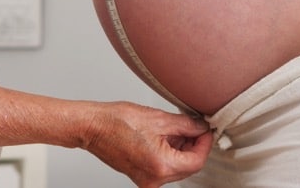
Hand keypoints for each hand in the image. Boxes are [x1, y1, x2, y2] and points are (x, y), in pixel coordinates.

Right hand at [83, 101, 211, 186]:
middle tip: (195, 126)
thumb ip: (187, 125)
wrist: (93, 127)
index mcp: (161, 166)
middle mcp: (154, 179)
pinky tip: (164, 136)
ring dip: (181, 149)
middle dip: (194, 146)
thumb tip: (202, 127)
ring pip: (177, 167)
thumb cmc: (117, 122)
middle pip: (188, 167)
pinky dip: (169, 153)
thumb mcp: (159, 119)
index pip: (197, 161)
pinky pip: (164, 168)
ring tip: (174, 128)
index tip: (207, 130)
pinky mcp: (141, 177)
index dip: (205, 143)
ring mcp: (147, 181)